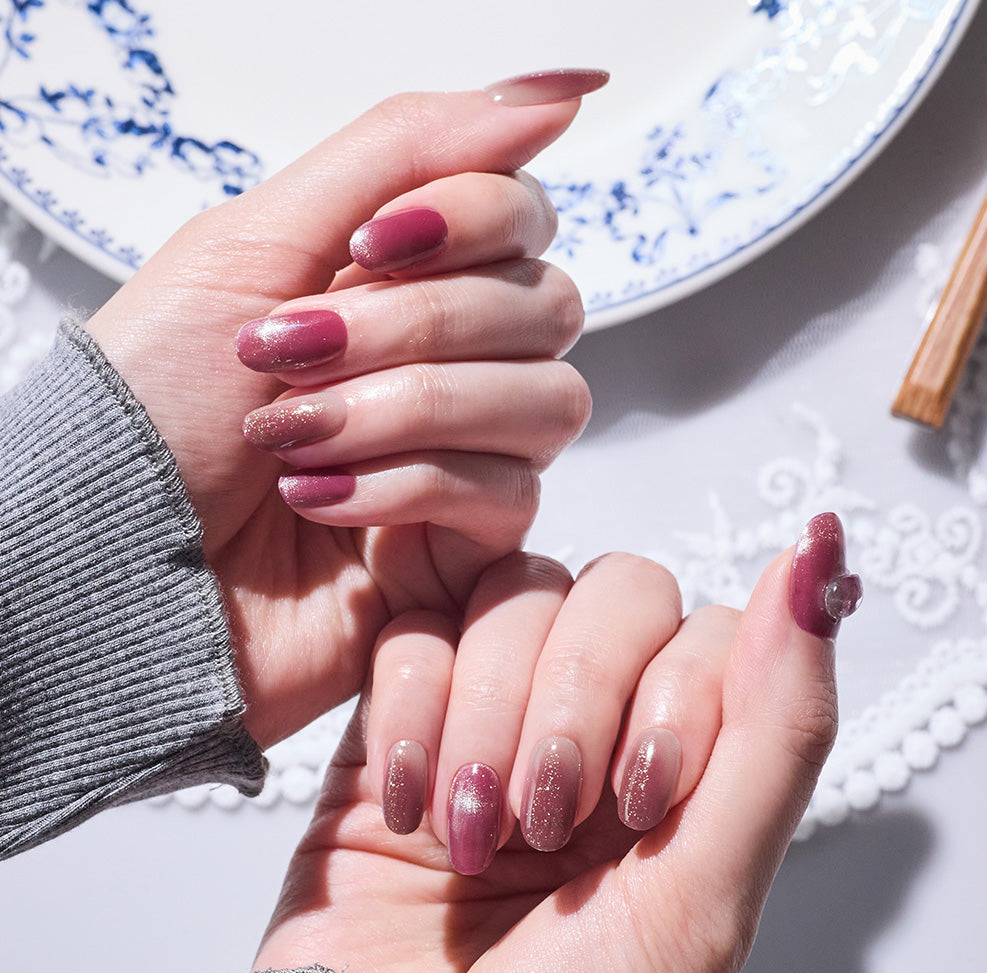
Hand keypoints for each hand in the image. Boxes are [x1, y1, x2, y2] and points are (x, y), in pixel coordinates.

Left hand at [84, 72, 605, 747]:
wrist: (117, 548)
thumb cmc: (160, 395)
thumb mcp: (256, 239)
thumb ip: (405, 150)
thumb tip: (552, 93)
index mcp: (408, 277)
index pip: (524, 215)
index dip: (472, 218)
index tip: (367, 246)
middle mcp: (456, 357)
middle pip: (545, 306)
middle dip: (415, 325)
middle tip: (296, 352)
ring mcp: (471, 450)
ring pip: (548, 400)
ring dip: (410, 408)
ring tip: (295, 436)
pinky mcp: (471, 539)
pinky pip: (508, 493)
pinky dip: (403, 488)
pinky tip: (317, 498)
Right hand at [248, 514, 859, 972]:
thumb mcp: (699, 895)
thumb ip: (775, 733)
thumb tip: (817, 570)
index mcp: (683, 762)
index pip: (709, 629)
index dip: (677, 692)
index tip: (643, 799)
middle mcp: (599, 720)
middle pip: (615, 592)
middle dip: (575, 698)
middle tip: (547, 815)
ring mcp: (499, 705)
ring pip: (515, 595)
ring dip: (490, 713)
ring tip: (474, 829)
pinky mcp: (406, 711)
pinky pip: (413, 634)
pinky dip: (411, 713)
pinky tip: (413, 803)